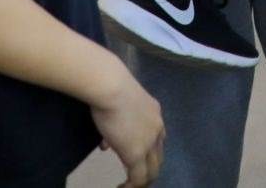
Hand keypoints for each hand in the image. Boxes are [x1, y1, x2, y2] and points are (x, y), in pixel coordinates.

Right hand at [91, 64, 163, 187]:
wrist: (112, 87)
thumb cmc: (110, 89)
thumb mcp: (118, 106)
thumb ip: (116, 125)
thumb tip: (106, 145)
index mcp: (154, 114)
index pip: (157, 138)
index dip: (147, 152)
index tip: (132, 159)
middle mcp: (157, 128)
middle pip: (158, 157)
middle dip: (147, 170)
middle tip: (134, 179)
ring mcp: (149, 142)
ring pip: (152, 170)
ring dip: (142, 180)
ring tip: (129, 186)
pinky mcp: (136, 153)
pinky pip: (139, 178)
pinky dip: (132, 186)